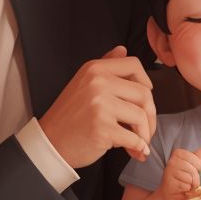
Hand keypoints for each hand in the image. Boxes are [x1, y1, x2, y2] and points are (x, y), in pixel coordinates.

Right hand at [39, 46, 156, 166]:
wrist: (50, 143)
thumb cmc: (70, 116)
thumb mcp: (84, 83)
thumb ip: (106, 66)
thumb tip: (123, 49)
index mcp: (95, 69)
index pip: (134, 65)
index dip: (146, 82)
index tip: (145, 98)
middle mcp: (98, 82)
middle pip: (144, 94)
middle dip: (150, 115)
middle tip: (146, 129)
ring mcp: (100, 105)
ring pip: (141, 116)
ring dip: (145, 134)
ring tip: (140, 143)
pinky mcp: (102, 128)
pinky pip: (134, 138)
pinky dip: (139, 147)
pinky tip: (136, 151)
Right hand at [161, 142, 200, 199]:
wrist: (173, 194)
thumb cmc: (186, 177)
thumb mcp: (196, 164)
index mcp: (179, 153)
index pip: (195, 158)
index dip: (199, 166)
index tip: (199, 170)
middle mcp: (172, 160)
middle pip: (193, 169)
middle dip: (196, 178)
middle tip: (192, 180)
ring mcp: (169, 171)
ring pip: (189, 178)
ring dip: (191, 184)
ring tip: (187, 185)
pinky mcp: (169, 182)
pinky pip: (185, 186)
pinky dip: (187, 190)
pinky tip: (182, 189)